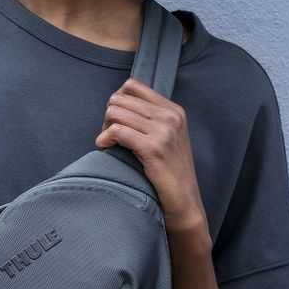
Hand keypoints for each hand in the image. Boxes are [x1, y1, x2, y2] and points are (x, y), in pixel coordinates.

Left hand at [95, 77, 208, 238]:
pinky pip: (117, 131)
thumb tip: (117, 102)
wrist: (184, 202)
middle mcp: (170, 117)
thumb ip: (150, 118)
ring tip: (108, 143)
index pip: (132, 86)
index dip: (117, 101)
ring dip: (104, 128)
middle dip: (108, 116)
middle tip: (109, 136)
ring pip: (115, 113)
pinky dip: (105, 138)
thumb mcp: (167, 137)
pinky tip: (104, 147)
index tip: (116, 120)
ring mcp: (163, 132)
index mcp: (174, 110)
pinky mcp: (153, 148)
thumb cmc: (169, 173)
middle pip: (120, 99)